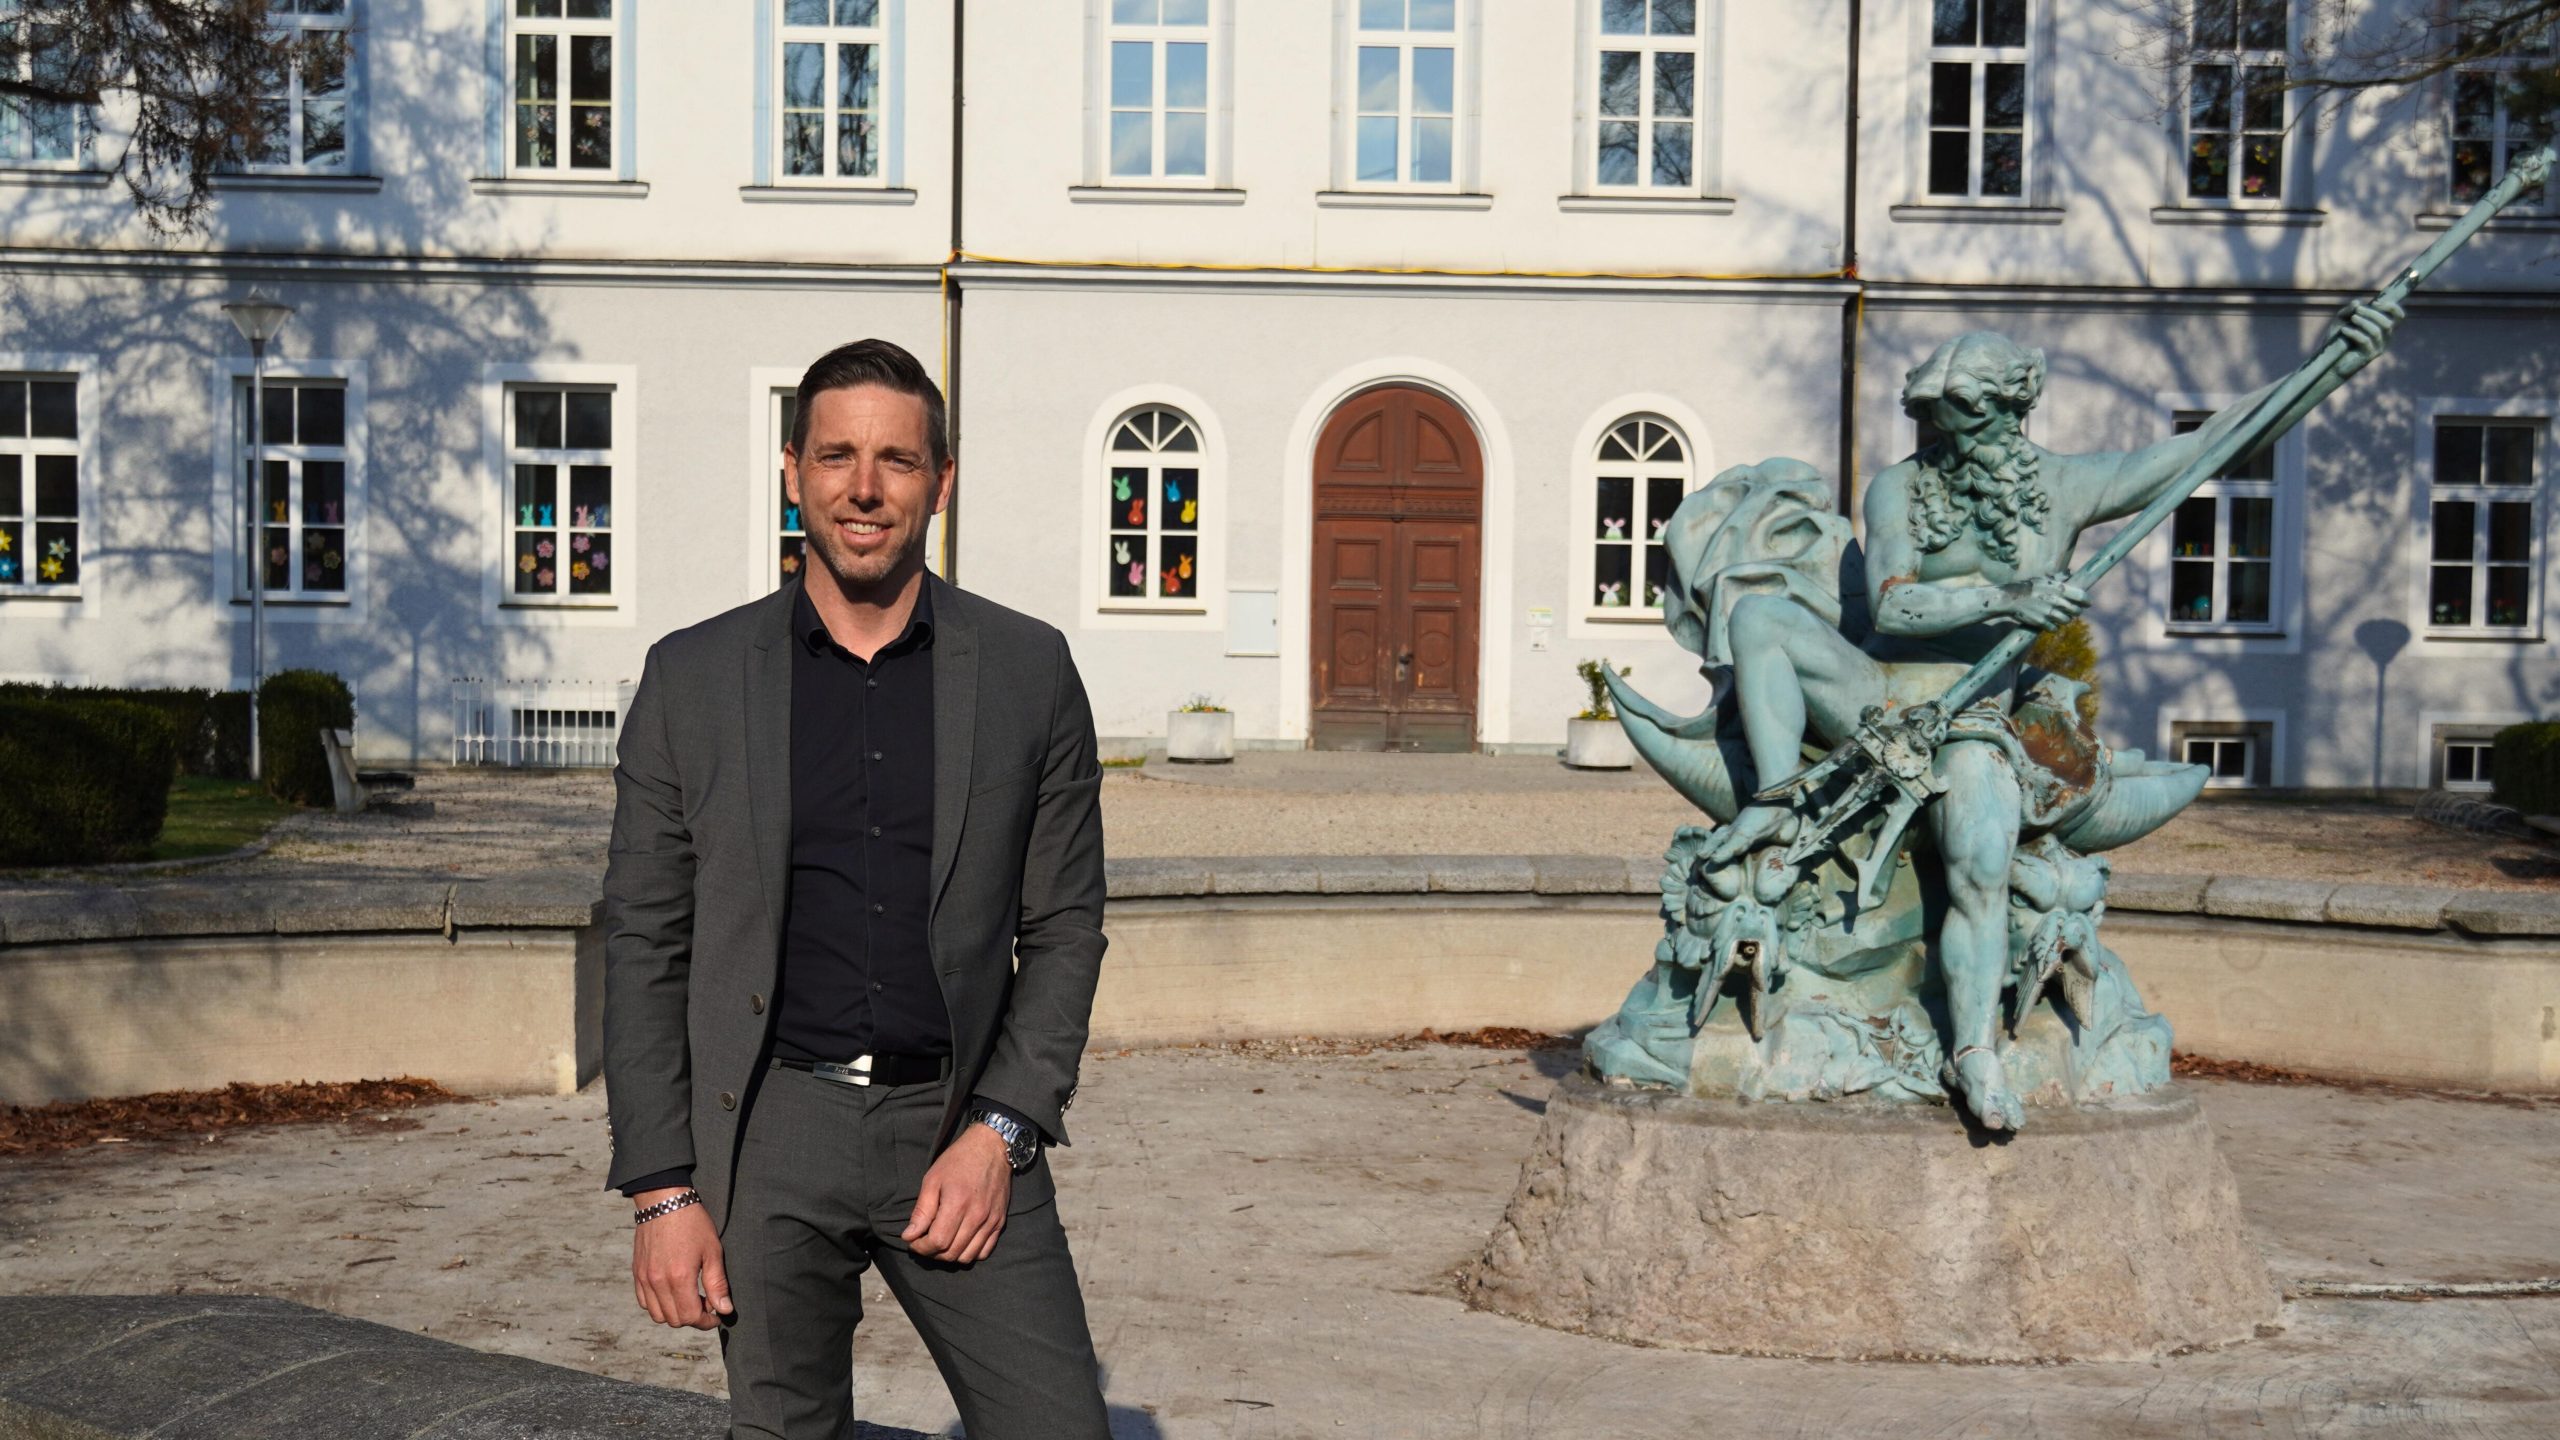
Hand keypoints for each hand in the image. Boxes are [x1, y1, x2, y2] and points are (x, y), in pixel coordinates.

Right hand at [630, 1191, 730, 1328]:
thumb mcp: (712, 1251)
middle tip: (705, 1304)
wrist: (664, 1201)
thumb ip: (717, 1284)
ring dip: (674, 1314)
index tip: (716, 1315)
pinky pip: (644, 1302)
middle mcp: (658, 1282)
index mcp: (679, 1278)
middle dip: (692, 1318)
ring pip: (657, 1315)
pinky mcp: (637, 1273)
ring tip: (689, 1298)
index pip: (690, 1317)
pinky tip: (671, 1292)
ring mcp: (644, 1279)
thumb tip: (725, 1310)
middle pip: (674, 1320)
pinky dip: (658, 1305)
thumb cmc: (692, 1223)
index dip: (706, 1321)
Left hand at [903, 1124, 1012, 1263]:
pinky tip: (960, 1241)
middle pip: (951, 1253)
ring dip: (950, 1255)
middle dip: (932, 1253)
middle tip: (924, 1242)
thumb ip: (922, 1211)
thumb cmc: (958, 1160)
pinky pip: (985, 1251)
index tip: (913, 1241)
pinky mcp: (1000, 1222)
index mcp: (957, 1204)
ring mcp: (991, 1221)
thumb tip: (909, 1236)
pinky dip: (970, 1253)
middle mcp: (976, 1216)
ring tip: (942, 1243)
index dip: (921, 1247)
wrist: (992, 1147)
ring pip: (967, 1256)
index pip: (937, 1242)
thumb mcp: (933, 1179)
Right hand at [1999, 575, 2087, 629]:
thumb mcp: (2043, 579)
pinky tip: (2049, 622)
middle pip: (2076, 611)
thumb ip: (2058, 579)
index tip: (2087, 603)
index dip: (2086, 600)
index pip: (2081, 596)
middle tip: (2073, 611)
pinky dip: (2053, 626)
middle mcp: (2057, 601)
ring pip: (2066, 620)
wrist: (2010, 598)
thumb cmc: (2027, 586)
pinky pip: (2054, 628)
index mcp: (2059, 589)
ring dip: (2065, 619)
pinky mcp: (2042, 622)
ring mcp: (2049, 613)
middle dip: (2076, 611)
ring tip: (2059, 616)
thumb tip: (2069, 574)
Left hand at [2327, 298, 2402, 378]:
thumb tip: (2357, 302)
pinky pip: (2365, 341)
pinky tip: (2344, 330)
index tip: (2376, 303)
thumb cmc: (2338, 340)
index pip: (2399, 317)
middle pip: (2387, 323)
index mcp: (2384, 329)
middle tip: (2358, 310)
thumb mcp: (2342, 321)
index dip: (2392, 308)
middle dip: (2372, 313)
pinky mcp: (2368, 356)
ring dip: (2364, 322)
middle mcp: (2385, 339)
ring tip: (2352, 318)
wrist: (2330, 362)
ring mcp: (2378, 348)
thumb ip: (2349, 311)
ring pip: (2377, 332)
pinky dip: (2354, 333)